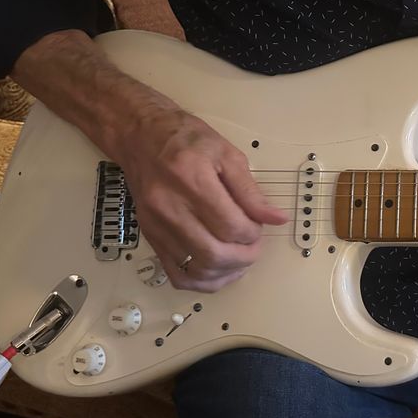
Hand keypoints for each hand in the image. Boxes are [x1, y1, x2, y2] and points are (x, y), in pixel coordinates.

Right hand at [116, 107, 287, 291]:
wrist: (141, 137)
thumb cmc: (184, 139)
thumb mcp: (226, 154)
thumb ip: (250, 191)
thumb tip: (276, 218)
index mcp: (191, 179)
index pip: (230, 226)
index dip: (252, 233)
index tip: (258, 227)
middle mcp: (169, 206)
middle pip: (213, 253)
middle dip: (244, 257)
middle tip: (254, 247)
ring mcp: (157, 225)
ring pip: (196, 270)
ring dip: (226, 272)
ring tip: (239, 258)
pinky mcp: (150, 236)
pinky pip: (176, 275)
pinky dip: (202, 280)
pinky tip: (218, 269)